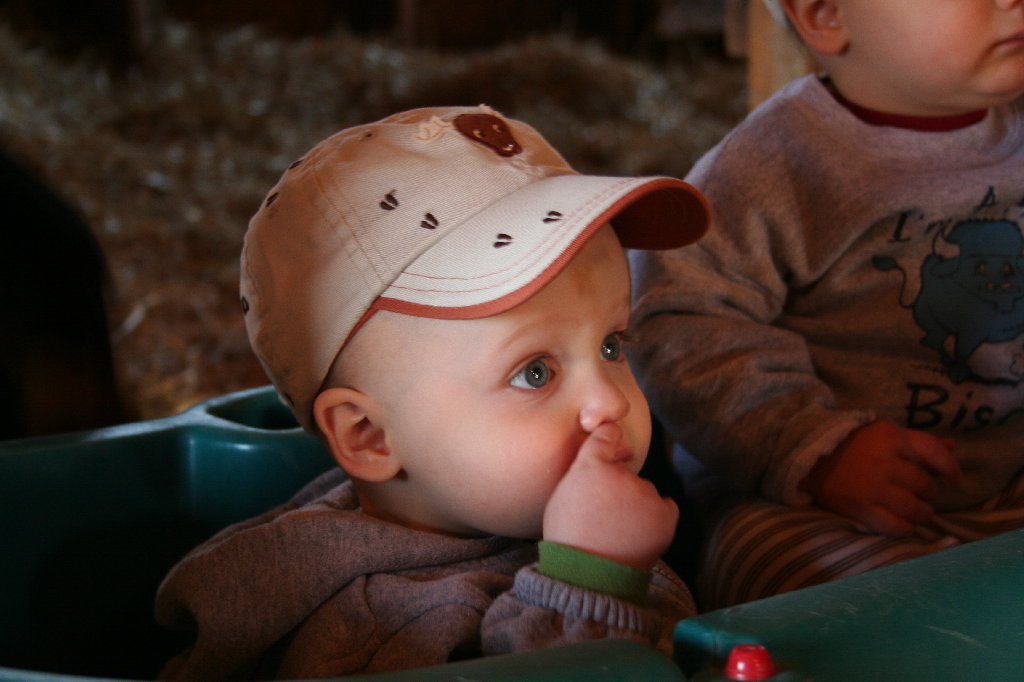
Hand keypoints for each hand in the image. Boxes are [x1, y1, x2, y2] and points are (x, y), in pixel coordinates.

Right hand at [543, 423, 677, 570]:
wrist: (588, 574)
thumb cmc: (569, 536)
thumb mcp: (561, 495)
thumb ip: (582, 469)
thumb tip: (603, 452)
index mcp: (591, 466)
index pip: (607, 433)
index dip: (608, 437)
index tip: (609, 442)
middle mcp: (622, 474)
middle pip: (625, 470)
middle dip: (618, 485)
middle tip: (603, 512)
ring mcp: (646, 495)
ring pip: (644, 491)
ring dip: (635, 503)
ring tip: (618, 529)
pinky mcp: (664, 516)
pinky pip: (665, 506)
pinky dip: (655, 515)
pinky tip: (638, 531)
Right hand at [800, 420, 960, 536]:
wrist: (810, 459)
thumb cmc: (852, 445)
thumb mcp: (883, 434)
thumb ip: (917, 441)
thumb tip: (952, 446)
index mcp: (890, 438)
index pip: (933, 452)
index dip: (950, 467)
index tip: (955, 479)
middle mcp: (884, 463)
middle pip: (924, 484)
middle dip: (929, 492)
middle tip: (924, 493)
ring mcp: (872, 488)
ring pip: (914, 508)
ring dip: (923, 512)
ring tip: (920, 511)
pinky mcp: (861, 508)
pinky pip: (895, 526)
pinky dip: (906, 527)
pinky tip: (905, 523)